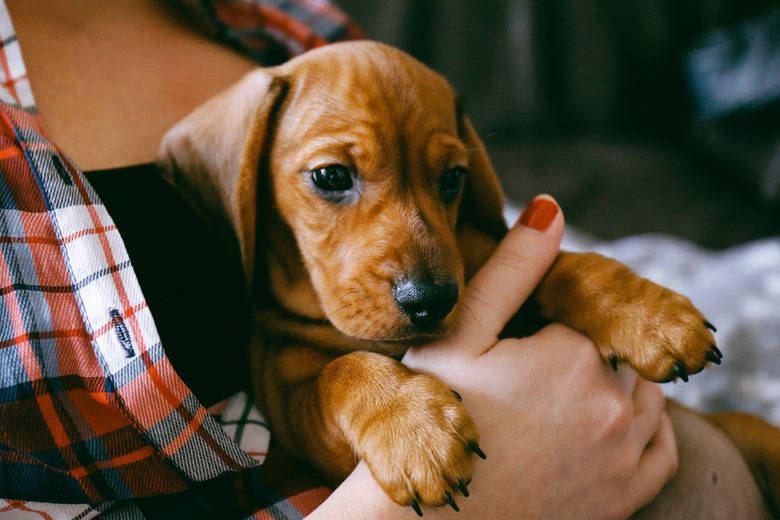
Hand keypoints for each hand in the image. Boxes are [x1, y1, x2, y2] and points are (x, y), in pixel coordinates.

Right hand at [309, 195, 676, 518]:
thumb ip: (512, 269)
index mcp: (575, 358)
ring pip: (647, 393)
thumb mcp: (460, 334)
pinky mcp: (624, 496)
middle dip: (586, 350)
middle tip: (534, 370)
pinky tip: (614, 422)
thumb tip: (552, 208)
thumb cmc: (434, 416)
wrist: (430, 518)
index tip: (522, 343)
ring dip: (619, 382)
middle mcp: (614, 406)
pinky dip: (648, 428)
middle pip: (621, 352)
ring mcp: (624, 456)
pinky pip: (662, 447)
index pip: (590, 314)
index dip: (556, 322)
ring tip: (564, 392)